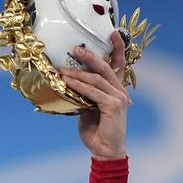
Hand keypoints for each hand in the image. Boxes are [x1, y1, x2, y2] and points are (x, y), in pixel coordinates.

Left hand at [61, 31, 129, 159]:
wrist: (104, 150)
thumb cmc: (96, 131)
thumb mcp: (88, 109)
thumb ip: (84, 95)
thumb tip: (69, 83)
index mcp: (116, 90)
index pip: (119, 64)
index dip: (117, 47)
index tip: (113, 32)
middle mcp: (120, 91)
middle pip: (106, 67)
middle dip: (90, 57)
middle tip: (74, 49)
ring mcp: (118, 98)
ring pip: (97, 79)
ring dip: (78, 74)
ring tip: (62, 70)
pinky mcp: (113, 106)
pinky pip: (93, 92)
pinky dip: (79, 87)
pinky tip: (68, 83)